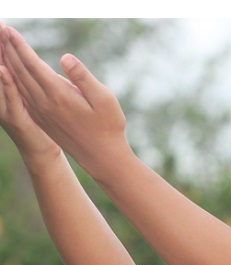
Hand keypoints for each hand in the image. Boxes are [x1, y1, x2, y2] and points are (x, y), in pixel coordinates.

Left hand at [0, 25, 132, 176]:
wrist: (102, 156)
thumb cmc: (109, 126)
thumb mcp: (104, 99)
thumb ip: (83, 77)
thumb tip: (65, 58)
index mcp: (59, 95)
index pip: (33, 65)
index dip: (20, 46)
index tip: (9, 30)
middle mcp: (45, 104)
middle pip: (20, 72)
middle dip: (9, 51)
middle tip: (0, 32)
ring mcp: (42, 113)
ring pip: (19, 84)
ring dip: (8, 65)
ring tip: (2, 49)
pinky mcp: (43, 120)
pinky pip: (22, 96)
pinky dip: (13, 82)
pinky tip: (12, 75)